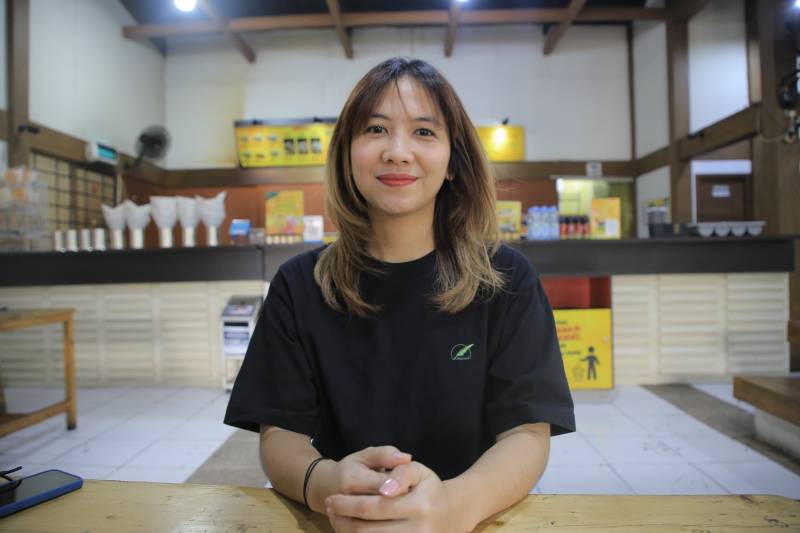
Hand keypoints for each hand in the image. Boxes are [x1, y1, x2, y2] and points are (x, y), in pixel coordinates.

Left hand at [326, 461, 462, 532]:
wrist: (451, 514)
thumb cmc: (429, 488)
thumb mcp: (418, 471)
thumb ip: (400, 473)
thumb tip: (385, 488)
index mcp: (418, 506)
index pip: (373, 507)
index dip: (347, 505)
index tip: (331, 499)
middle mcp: (417, 530)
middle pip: (367, 531)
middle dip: (342, 520)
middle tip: (328, 509)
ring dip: (347, 532)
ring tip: (335, 519)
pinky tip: (351, 529)